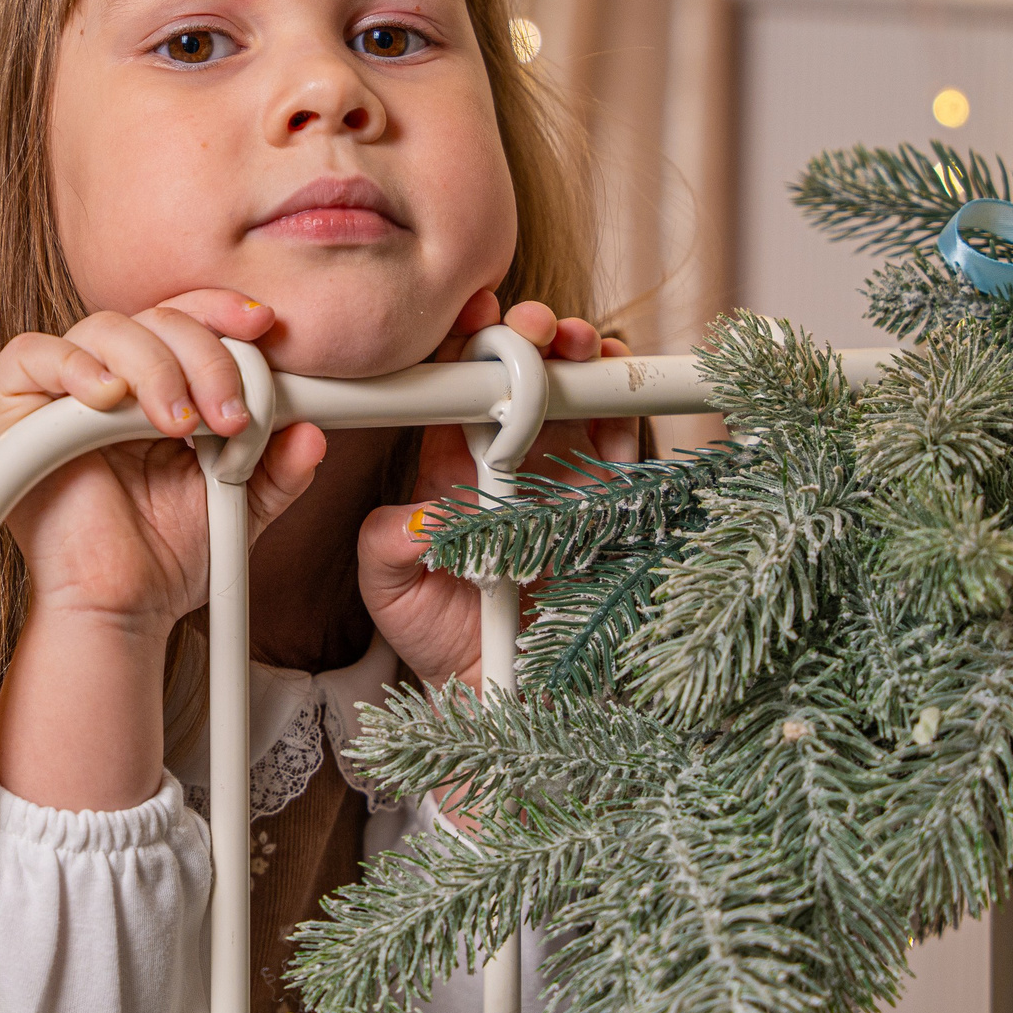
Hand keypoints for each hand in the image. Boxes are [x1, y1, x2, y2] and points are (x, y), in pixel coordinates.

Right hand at [0, 290, 326, 811]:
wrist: (124, 611)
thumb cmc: (170, 558)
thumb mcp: (244, 504)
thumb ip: (278, 467)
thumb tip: (311, 433)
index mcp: (161, 387)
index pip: (187, 318)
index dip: (222, 311)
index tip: (264, 328)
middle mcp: (112, 380)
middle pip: (155, 317)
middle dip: (207, 356)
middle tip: (231, 415)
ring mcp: (61, 393)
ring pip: (105, 328)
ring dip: (156, 368)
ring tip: (180, 426)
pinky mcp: (15, 411)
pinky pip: (32, 354)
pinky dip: (74, 365)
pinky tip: (109, 399)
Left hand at [356, 291, 636, 688]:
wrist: (504, 693)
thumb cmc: (440, 635)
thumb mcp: (391, 590)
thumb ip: (387, 547)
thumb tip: (417, 521)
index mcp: (449, 464)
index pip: (454, 387)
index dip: (463, 345)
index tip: (470, 320)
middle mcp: (508, 458)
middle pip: (521, 376)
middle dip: (529, 335)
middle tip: (532, 327)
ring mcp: (562, 473)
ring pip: (575, 392)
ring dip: (580, 354)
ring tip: (576, 343)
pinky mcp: (610, 500)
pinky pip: (624, 439)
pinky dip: (624, 405)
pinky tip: (617, 385)